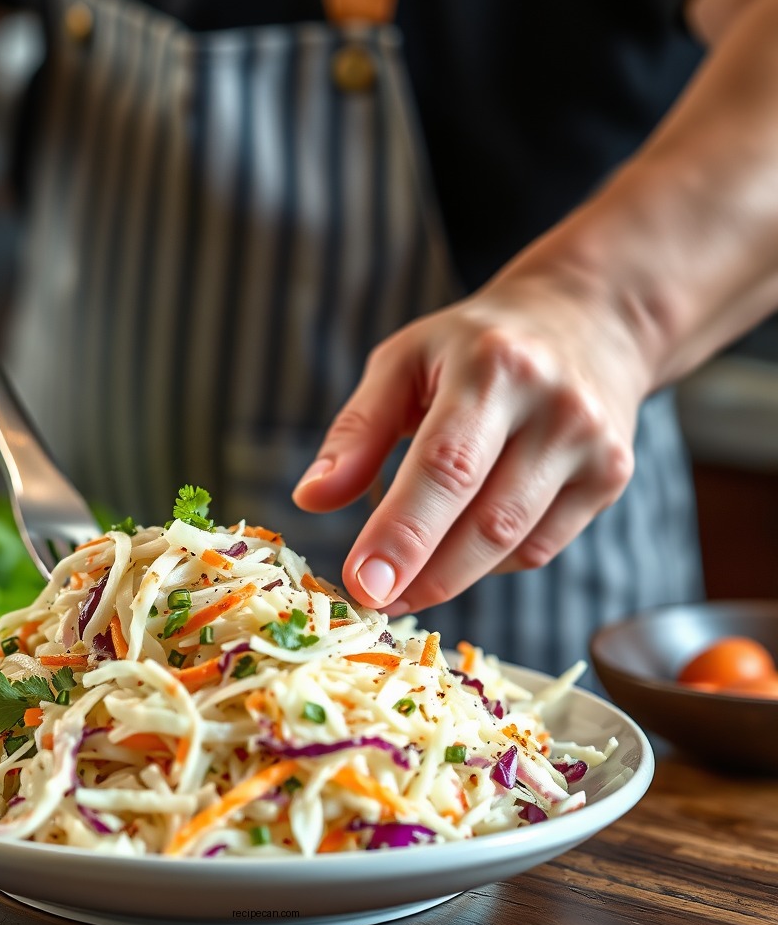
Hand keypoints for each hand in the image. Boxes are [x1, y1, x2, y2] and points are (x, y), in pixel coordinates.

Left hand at [293, 270, 649, 614]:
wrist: (585, 322)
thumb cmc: (473, 346)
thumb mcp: (402, 361)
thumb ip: (356, 431)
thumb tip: (311, 499)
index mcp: (493, 367)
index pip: (445, 466)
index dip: (402, 533)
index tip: (361, 584)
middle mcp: (556, 406)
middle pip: (487, 519)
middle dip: (424, 575)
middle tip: (372, 602)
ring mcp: (595, 446)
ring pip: (515, 544)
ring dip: (450, 579)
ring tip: (401, 588)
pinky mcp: (612, 478)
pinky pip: (539, 547)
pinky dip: (488, 564)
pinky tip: (457, 552)